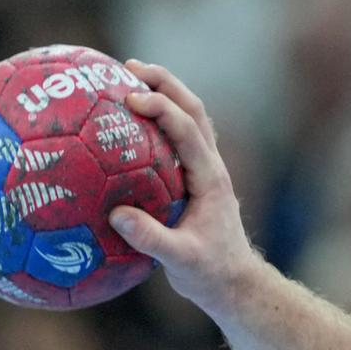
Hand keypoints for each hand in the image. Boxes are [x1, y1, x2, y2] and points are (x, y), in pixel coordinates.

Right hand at [108, 61, 262, 308]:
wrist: (232, 282)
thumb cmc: (210, 273)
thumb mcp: (181, 262)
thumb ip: (152, 240)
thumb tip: (117, 216)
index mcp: (210, 179)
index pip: (187, 130)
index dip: (162, 108)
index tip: (130, 97)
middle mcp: (210, 166)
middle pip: (193, 110)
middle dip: (164, 83)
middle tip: (125, 66)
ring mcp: (204, 170)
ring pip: (188, 119)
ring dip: (163, 94)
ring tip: (126, 78)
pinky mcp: (194, 178)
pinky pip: (175, 139)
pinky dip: (155, 121)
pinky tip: (123, 121)